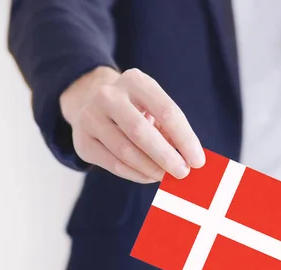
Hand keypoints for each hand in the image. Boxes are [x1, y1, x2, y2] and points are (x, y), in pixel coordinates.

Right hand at [59, 66, 204, 182]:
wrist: (92, 103)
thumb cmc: (136, 109)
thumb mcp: (154, 109)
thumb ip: (171, 131)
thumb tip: (190, 161)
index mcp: (135, 81)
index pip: (167, 111)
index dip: (185, 138)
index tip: (198, 161)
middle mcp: (108, 95)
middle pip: (140, 131)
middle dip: (166, 156)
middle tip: (183, 173)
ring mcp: (90, 117)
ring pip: (125, 151)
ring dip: (151, 169)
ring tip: (167, 177)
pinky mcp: (82, 141)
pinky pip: (113, 164)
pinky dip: (136, 174)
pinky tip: (149, 176)